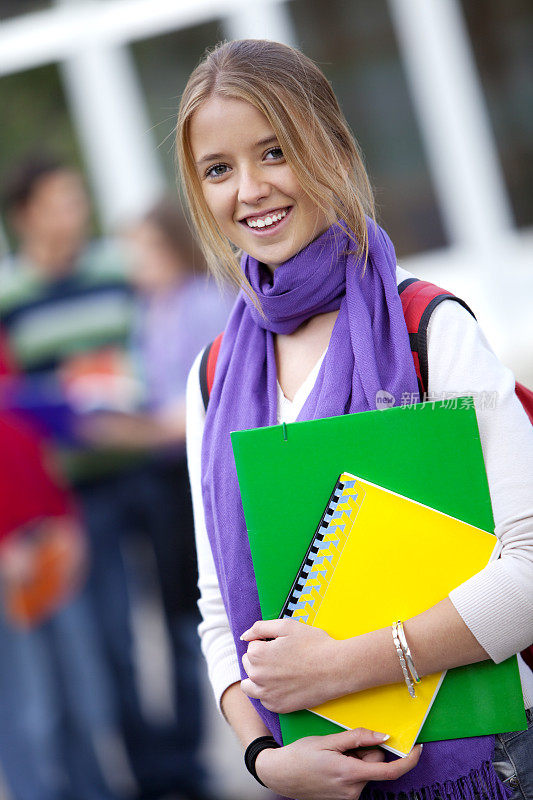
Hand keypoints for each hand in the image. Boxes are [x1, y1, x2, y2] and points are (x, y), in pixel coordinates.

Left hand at [241, 618, 346, 711]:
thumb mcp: (287, 626)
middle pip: (249, 665)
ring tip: (278, 671)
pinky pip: (263, 700)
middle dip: (261, 659)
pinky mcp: (278, 707)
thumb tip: (245, 636)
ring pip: (250, 685)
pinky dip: (269, 692)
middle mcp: (258, 676)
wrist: (336, 668)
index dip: (266, 643)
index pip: (251, 646)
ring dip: (258, 677)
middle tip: (283, 657)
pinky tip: (284, 684)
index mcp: (257, 655)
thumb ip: (260, 628)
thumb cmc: (314, 644)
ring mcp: (267, 694)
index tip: (282, 644)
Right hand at [254, 727, 421, 799]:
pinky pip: (357, 779)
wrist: (279, 775)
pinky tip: (331, 764)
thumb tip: (384, 736)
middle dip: (366, 751)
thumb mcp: (328, 740)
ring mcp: (348, 797)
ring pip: (366, 771)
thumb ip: (357, 738)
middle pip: (375, 765)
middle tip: (343, 745)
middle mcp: (352, 790)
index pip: (390, 771)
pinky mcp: (344, 799)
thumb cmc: (300, 755)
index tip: (418, 748)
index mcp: (350, 774)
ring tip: (332, 755)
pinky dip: (350, 768)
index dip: (409, 761)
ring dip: (355, 759)